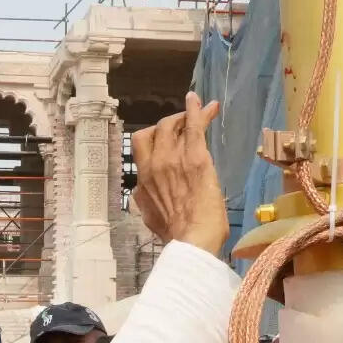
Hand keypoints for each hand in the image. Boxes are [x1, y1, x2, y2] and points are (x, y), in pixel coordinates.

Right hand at [130, 91, 227, 256]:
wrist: (192, 241)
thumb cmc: (176, 236)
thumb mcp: (151, 219)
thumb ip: (146, 202)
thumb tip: (143, 195)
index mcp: (143, 182)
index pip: (142, 148)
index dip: (155, 140)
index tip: (168, 139)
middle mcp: (153, 166)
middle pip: (153, 131)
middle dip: (168, 125)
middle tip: (183, 126)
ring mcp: (172, 159)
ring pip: (172, 126)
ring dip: (184, 117)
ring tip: (197, 114)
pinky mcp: (194, 157)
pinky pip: (193, 126)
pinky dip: (196, 110)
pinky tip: (201, 100)